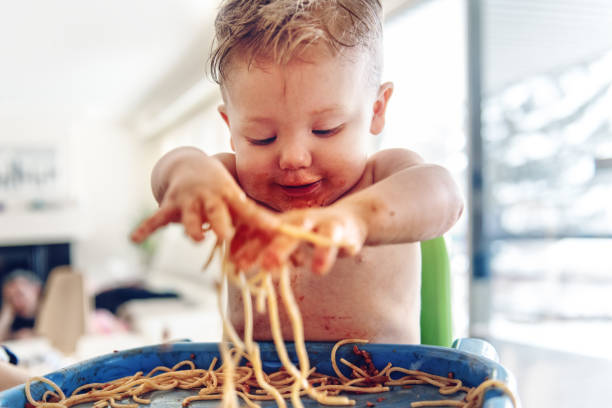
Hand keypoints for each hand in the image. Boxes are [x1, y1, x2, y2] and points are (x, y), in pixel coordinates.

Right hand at [131, 157, 277, 242]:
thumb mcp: (238, 197)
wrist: (191, 166)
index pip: (248, 210)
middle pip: (217, 213)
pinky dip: (146, 228)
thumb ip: (258, 216)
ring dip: (192, 228)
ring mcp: (189, 202)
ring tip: (195, 237)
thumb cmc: (221, 188)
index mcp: (230, 196)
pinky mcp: (170, 207)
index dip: (260, 221)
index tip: (275, 230)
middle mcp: (210, 198)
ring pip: (190, 218)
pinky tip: (134, 239)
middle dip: (221, 223)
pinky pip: (157, 219)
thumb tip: (287, 231)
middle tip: (226, 234)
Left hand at [230, 205, 367, 274]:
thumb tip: (236, 263)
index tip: (234, 263)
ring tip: (307, 269)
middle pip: (285, 232)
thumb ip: (267, 249)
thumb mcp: (288, 239)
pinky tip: (323, 268)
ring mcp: (320, 224)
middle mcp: (299, 221)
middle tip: (266, 266)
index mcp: (283, 223)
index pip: (262, 233)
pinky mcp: (340, 231)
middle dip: (277, 248)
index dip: (249, 246)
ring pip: (312, 234)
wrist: (349, 220)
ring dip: (314, 251)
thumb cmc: (312, 234)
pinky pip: (336, 241)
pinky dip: (330, 252)